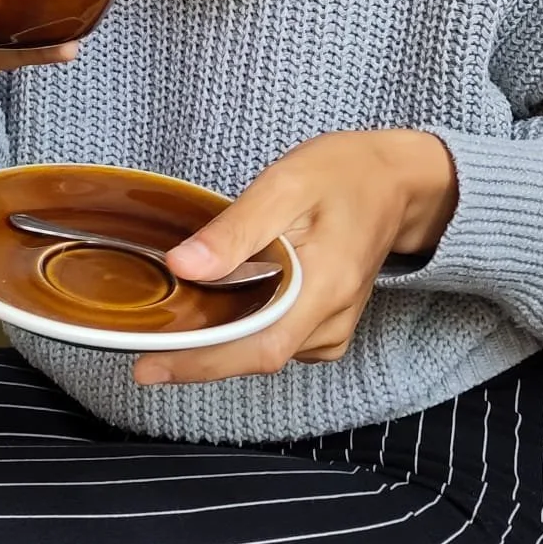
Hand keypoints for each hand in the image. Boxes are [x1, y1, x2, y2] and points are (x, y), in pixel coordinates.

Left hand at [131, 130, 458, 386]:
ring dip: (221, 344)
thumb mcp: (286, 183)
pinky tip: (224, 309)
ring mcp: (334, 326)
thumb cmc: (343, 174)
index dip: (202, 364)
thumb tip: (183, 266)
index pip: (258, 347)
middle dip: (200, 357)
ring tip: (178, 322)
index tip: (148, 369)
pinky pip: (279, 340)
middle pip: (257, 356)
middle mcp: (333, 318)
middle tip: (146, 350)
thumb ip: (236, 229)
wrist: (395, 182)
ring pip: (266, 351)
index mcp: (326, 285)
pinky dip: (246, 332)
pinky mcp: (329, 324)